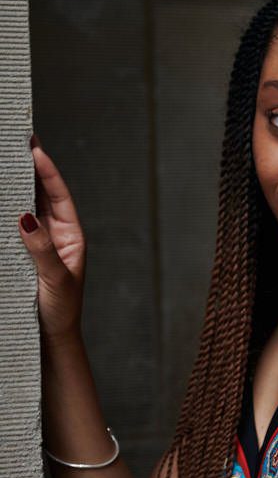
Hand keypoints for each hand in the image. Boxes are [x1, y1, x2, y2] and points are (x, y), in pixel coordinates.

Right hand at [17, 137, 86, 339]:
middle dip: (30, 167)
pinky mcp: (21, 253)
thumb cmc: (61, 310)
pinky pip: (12, 225)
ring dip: (15, 184)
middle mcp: (55, 234)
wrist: (50, 338)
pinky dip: (5, 209)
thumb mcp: (55, 278)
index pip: (59, 195)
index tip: (34, 148)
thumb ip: (40, 249)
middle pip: (42, 194)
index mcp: (71, 236)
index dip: (47, 170)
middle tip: (17, 139)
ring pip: (25, 206)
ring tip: (4, 157)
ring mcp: (37, 242)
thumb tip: (25, 217)